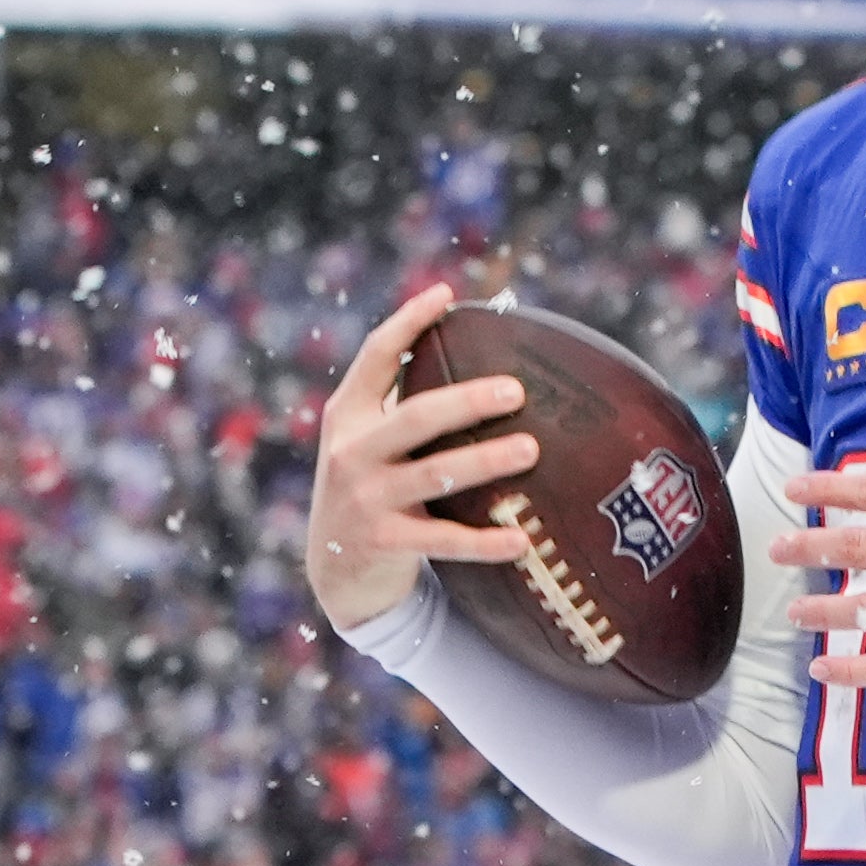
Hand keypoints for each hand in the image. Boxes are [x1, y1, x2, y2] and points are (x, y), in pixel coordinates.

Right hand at [303, 279, 536, 633]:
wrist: (335, 570)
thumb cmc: (371, 489)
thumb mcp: (367, 442)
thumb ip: (400, 409)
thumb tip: (480, 368)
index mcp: (347, 417)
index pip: (375, 358)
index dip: (408, 323)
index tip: (446, 296)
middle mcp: (351, 453)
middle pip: (415, 417)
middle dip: (468, 401)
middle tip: (516, 390)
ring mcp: (365, 499)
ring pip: (435, 475)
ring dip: (485, 461)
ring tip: (530, 449)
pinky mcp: (383, 543)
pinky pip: (444, 541)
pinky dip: (484, 542)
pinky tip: (520, 540)